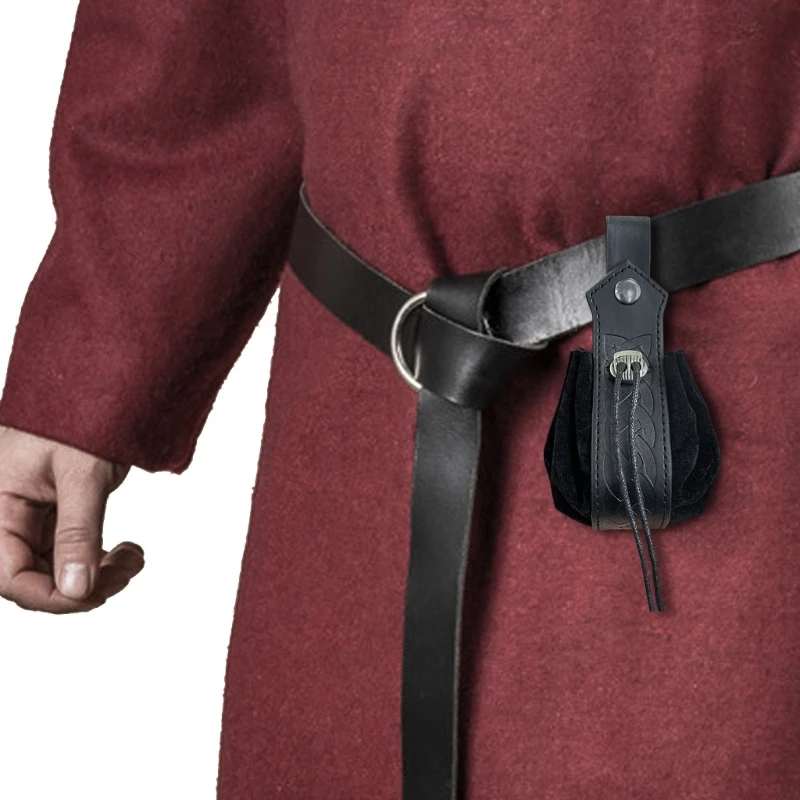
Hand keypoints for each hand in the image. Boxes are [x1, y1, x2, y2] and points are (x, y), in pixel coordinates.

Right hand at [0, 423, 143, 612]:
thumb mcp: (82, 474)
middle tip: (126, 573)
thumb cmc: (79, 413)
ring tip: (133, 558)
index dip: (51, 596)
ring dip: (96, 573)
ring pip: (57, 566)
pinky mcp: (58, 509)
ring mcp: (34, 513)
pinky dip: (99, 556)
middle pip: (34, 577)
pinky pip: (72, 548)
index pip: (10, 575)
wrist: (97, 378)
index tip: (95, 596)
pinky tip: (127, 551)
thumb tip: (76, 591)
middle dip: (81, 586)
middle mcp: (9, 514)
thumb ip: (78, 532)